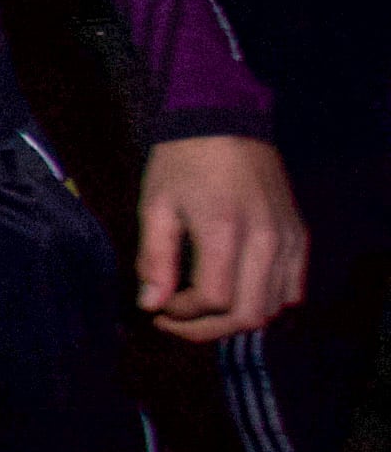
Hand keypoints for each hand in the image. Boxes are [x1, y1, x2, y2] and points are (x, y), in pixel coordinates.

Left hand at [135, 135, 307, 341]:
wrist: (224, 122)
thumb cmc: (181, 161)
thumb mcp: (155, 205)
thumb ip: (154, 259)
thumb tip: (150, 305)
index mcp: (225, 230)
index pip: (213, 299)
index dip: (182, 314)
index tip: (158, 307)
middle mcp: (266, 239)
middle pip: (248, 314)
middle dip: (207, 329)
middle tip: (177, 320)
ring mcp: (289, 240)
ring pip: (273, 308)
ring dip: (235, 320)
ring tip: (202, 310)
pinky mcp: (300, 237)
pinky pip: (293, 289)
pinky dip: (266, 303)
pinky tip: (236, 294)